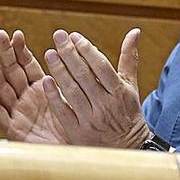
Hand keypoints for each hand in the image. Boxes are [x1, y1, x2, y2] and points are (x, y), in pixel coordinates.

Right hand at [0, 29, 69, 143]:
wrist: (75, 154)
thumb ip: (75, 76)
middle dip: (5, 53)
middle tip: (0, 35)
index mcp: (40, 88)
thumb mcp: (75, 96)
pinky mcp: (14, 130)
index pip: (27, 64)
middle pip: (12, 72)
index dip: (20, 49)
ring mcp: (18, 113)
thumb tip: (81, 51)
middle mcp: (26, 98)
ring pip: (3, 89)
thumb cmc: (77, 125)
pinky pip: (0, 114)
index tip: (17, 34)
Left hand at [42, 28, 149, 148]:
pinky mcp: (78, 132)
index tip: (74, 36)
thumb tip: (134, 31)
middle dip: (69, 54)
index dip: (86, 49)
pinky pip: (63, 111)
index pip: (101, 66)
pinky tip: (45, 81)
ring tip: (49, 54)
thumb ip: (129, 58)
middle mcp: (105, 105)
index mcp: (119, 92)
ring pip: (72, 91)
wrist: (127, 148)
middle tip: (58, 37)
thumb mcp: (131, 86)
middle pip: (84, 75)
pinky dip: (54, 96)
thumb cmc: (128, 112)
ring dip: (59, 70)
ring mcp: (91, 119)